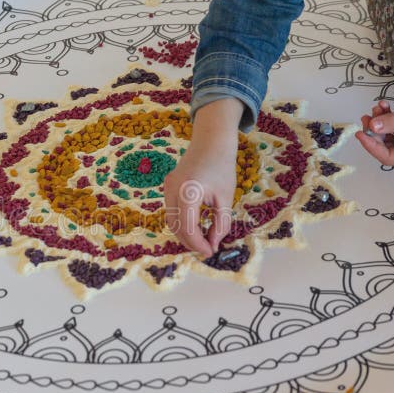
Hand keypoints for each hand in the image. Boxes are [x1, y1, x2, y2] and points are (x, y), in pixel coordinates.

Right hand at [164, 98, 242, 255]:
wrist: (212, 140)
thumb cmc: (222, 166)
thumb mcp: (226, 198)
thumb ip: (220, 223)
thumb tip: (214, 244)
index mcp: (188, 191)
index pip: (188, 227)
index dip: (198, 244)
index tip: (211, 252)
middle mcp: (172, 189)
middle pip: (175, 226)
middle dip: (190, 242)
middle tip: (207, 250)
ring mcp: (167, 187)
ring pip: (170, 220)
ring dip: (184, 234)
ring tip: (202, 241)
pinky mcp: (168, 186)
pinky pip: (171, 210)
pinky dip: (181, 222)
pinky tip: (195, 228)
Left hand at [355, 68, 393, 166]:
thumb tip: (372, 127)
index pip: (387, 157)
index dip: (371, 146)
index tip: (360, 133)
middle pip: (385, 146)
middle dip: (374, 131)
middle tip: (366, 116)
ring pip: (388, 134)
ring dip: (380, 121)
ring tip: (377, 107)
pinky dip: (388, 116)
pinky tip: (384, 105)